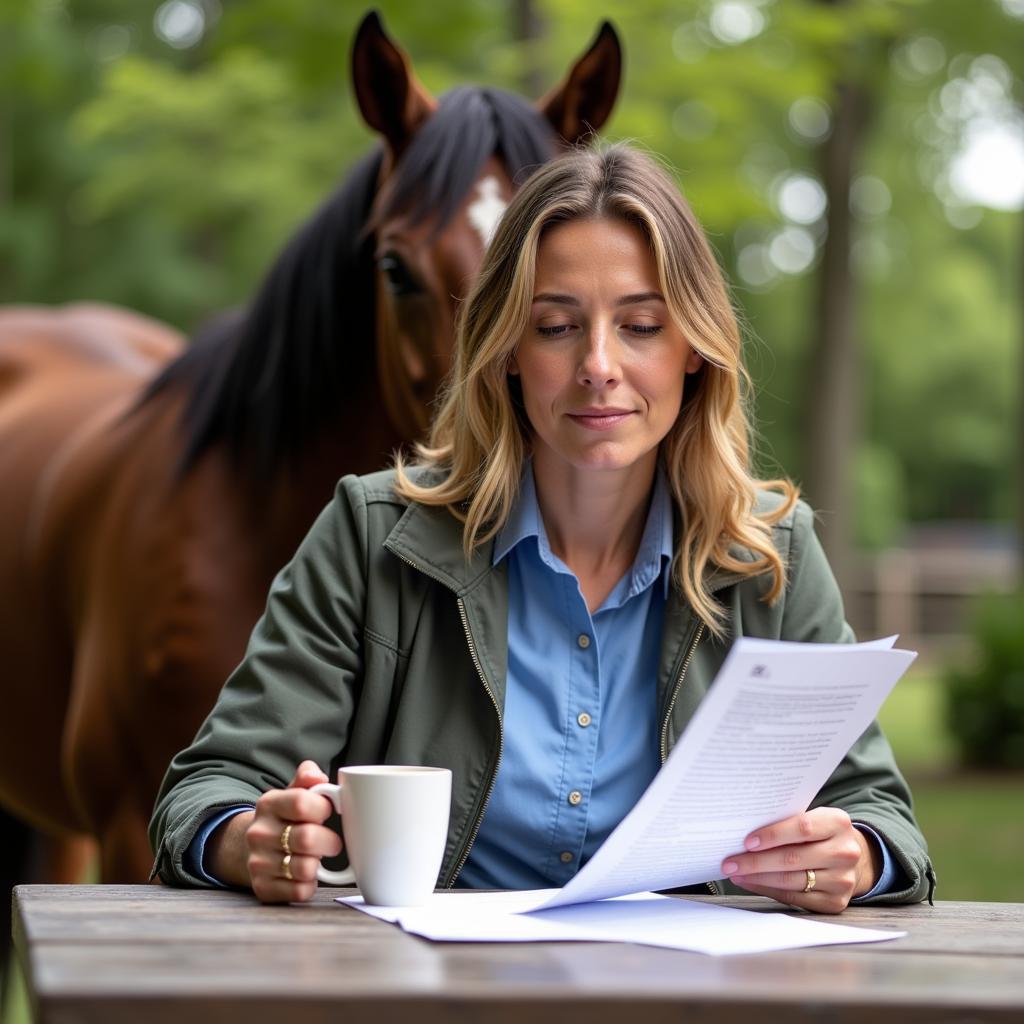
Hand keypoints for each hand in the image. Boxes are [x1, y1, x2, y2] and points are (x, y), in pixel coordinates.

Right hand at [219, 761, 342, 903]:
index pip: (303, 803)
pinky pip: (299, 892)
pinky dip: (310, 885)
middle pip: (307, 839)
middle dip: (330, 841)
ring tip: (317, 858)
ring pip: (305, 868)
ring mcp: (258, 862)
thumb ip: (308, 779)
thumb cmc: (286, 818)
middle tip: (332, 842)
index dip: (323, 808)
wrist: (255, 848)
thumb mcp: (294, 792)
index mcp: (269, 804)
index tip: (327, 812)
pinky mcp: (262, 888)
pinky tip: (307, 876)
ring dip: (319, 864)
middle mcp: (258, 833)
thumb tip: (316, 775)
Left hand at [720, 807, 881, 913]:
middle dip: (755, 862)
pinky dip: (768, 890)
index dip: (772, 835)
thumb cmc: (820, 832)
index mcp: (838, 823)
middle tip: (729, 862)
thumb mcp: (813, 818)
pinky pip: (795, 898)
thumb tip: (745, 835)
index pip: (802, 828)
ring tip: (736, 873)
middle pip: (792, 858)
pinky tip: (751, 883)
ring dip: (758, 878)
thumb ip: (788, 822)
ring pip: (791, 881)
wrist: (852, 856)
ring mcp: (843, 880)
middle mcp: (845, 852)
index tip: (747, 842)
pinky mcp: (836, 902)